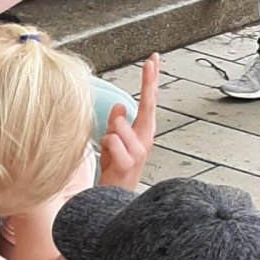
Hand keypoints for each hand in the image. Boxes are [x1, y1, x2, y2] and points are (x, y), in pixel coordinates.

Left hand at [99, 53, 158, 192]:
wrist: (115, 200)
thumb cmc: (115, 172)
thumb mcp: (114, 144)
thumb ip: (117, 125)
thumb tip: (120, 108)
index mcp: (143, 134)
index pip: (149, 102)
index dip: (151, 80)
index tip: (153, 60)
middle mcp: (146, 140)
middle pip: (149, 105)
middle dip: (150, 81)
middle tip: (152, 60)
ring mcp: (139, 151)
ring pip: (119, 124)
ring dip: (109, 134)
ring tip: (110, 152)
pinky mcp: (129, 162)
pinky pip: (111, 140)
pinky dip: (105, 147)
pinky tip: (109, 161)